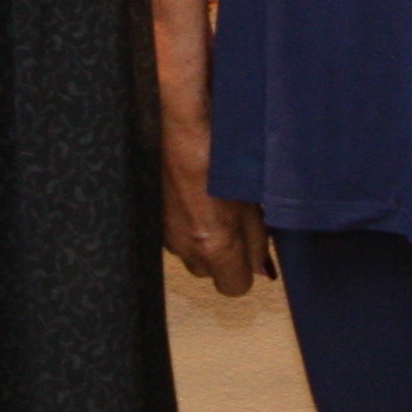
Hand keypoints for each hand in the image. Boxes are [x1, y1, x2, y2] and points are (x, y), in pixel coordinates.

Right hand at [157, 106, 274, 295]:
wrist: (179, 124)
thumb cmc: (220, 153)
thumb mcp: (252, 198)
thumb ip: (257, 240)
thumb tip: (260, 267)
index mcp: (214, 247)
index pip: (234, 288)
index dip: (245, 271)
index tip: (252, 250)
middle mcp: (185, 246)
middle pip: (207, 272)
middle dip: (221, 255)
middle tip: (233, 222)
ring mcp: (164, 231)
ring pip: (188, 250)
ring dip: (200, 236)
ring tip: (210, 203)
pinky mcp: (151, 214)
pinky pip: (172, 230)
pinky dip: (182, 220)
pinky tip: (191, 193)